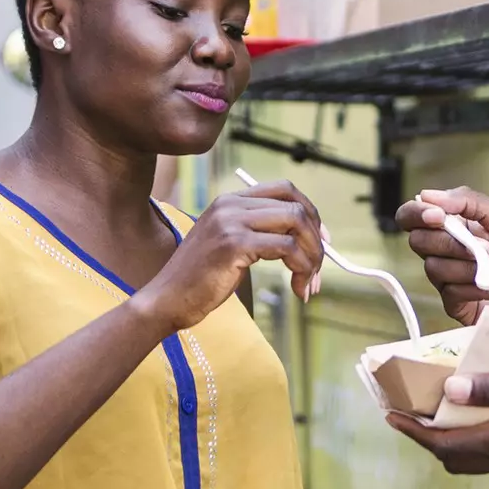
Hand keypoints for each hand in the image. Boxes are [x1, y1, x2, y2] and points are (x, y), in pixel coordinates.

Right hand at [133, 181, 324, 333]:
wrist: (166, 300)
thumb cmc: (199, 281)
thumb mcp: (230, 246)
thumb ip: (261, 234)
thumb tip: (308, 239)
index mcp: (230, 201)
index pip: (284, 189)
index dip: (310, 212)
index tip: (322, 240)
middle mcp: (231, 205)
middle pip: (296, 204)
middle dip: (317, 238)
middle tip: (319, 269)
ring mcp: (232, 222)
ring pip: (296, 223)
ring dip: (313, 256)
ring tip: (309, 282)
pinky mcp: (235, 244)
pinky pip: (287, 248)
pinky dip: (301, 268)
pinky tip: (297, 288)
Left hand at [386, 368, 488, 477]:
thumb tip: (451, 389)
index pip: (444, 443)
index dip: (414, 431)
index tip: (391, 415)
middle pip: (454, 457)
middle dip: (428, 438)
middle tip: (413, 412)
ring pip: (475, 461)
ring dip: (452, 441)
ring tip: (443, 412)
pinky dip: (477, 440)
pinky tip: (486, 417)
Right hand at [395, 187, 488, 327]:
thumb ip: (469, 201)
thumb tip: (428, 194)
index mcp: (454, 226)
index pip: (414, 217)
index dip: (416, 214)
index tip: (437, 216)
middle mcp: (447, 252)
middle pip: (419, 242)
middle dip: (449, 241)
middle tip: (485, 246)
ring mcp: (450, 280)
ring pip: (434, 268)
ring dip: (468, 266)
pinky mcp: (458, 305)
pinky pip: (451, 292)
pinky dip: (478, 287)